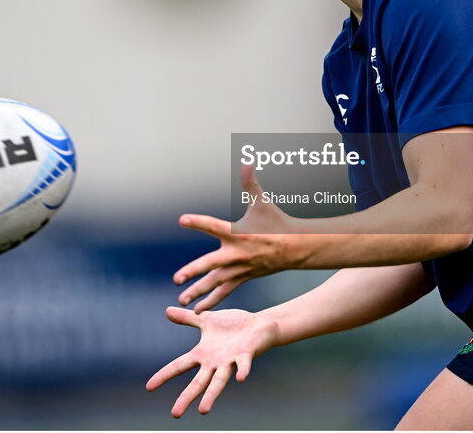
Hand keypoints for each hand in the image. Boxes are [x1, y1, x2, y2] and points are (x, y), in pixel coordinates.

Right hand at [146, 306, 279, 416]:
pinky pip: (243, 364)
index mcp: (204, 354)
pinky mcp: (246, 355)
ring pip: (219, 380)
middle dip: (186, 397)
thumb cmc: (234, 325)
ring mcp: (230, 360)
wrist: (259, 325)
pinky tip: (240, 378)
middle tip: (175, 414)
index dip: (165, 375)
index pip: (180, 365)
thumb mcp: (206, 320)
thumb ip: (187, 318)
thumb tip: (167, 311)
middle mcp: (215, 362)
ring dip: (211, 395)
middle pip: (198, 382)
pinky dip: (242, 371)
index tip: (149, 387)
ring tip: (203, 411)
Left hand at [174, 165, 297, 311]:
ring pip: (215, 282)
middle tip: (177, 278)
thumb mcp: (262, 202)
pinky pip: (225, 291)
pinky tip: (199, 310)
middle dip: (194, 271)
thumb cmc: (276, 222)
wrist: (295, 247)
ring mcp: (239, 269)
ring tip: (182, 300)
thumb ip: (251, 183)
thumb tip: (247, 162)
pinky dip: (212, 300)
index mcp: (237, 233)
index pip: (213, 225)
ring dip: (199, 291)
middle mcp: (236, 253)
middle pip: (210, 264)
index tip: (182, 219)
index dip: (198, 222)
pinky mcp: (242, 278)